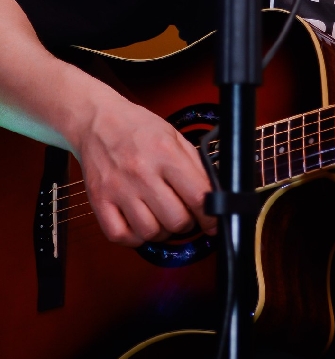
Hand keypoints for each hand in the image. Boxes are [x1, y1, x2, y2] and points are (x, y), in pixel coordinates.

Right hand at [76, 92, 217, 246]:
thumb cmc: (138, 128)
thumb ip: (195, 165)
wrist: (98, 120)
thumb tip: (213, 195)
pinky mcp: (99, 200)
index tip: (212, 222)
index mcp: (165, 153)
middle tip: (184, 215)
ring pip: (150, 232)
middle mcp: (142, 172)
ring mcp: (118, 189)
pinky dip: (134, 238)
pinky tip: (139, 224)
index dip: (210, 216)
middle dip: (187, 223)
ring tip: (161, 218)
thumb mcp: (174, 136)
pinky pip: (120, 236)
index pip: (197, 197)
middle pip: (176, 220)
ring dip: (162, 232)